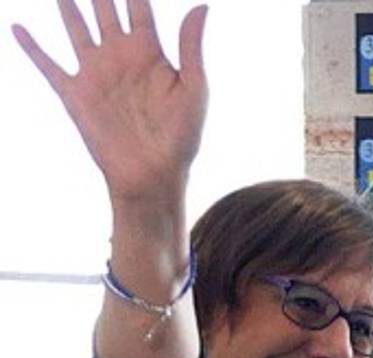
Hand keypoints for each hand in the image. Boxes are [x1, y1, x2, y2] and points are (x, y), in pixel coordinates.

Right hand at [12, 0, 208, 203]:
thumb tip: (203, 5)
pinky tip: (17, 26)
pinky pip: (48, 65)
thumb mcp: (193, 87)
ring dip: (66, 4)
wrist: (154, 174)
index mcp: (151, 52)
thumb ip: (190, 45)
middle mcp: (120, 56)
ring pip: (75, 26)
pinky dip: (32, 47)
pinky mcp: (74, 94)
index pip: (138, 5)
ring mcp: (95, 73)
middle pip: (104, 7)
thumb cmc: (182, 135)